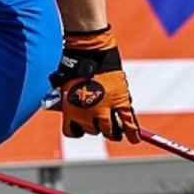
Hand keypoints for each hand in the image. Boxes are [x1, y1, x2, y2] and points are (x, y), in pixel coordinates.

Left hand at [48, 26, 139, 142]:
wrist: (90, 55)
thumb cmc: (75, 68)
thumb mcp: (64, 88)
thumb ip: (65, 101)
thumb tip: (58, 108)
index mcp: (70, 113)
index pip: (72, 132)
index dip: (77, 130)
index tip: (81, 128)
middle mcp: (86, 116)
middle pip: (93, 131)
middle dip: (96, 127)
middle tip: (101, 124)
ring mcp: (104, 110)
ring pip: (110, 131)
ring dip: (113, 132)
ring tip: (116, 132)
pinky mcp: (120, 102)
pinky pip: (128, 122)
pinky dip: (133, 132)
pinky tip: (135, 139)